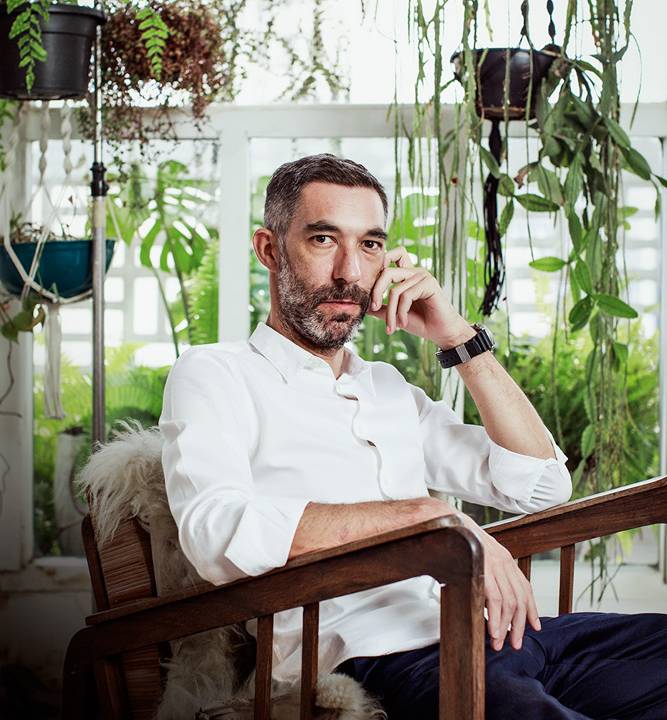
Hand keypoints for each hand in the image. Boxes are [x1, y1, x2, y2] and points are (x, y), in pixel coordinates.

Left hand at [367, 246, 472, 347]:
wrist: (441, 332)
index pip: (391, 256)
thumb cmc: (420, 322)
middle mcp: (414, 271)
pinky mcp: (429, 284)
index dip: (378, 264)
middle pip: (386, 271)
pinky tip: (403, 324)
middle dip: (376, 291)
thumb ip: (381, 307)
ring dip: (391, 312)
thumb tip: (362, 305)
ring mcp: (422, 276)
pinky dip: (401, 312)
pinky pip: (406, 295)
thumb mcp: (395, 314)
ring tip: (392, 327)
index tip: (372, 287)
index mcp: (406, 275)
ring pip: (395, 289)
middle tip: (374, 308)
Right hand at [458, 513, 540, 650]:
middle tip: (515, 643)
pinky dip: (495, 618)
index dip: (532, 609)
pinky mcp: (483, 569)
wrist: (446, 525)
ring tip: (499, 643)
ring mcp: (494, 565)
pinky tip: (493, 631)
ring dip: (505, 627)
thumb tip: (491, 604)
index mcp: (505, 559)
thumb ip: (489, 577)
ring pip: (510, 603)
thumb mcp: (480, 558)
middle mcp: (504, 561)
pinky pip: (495, 599)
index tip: (535, 626)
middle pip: (520, 599)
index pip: (525, 587)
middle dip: (519, 625)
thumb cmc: (458, 543)